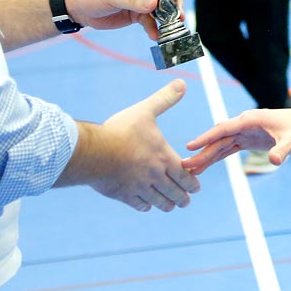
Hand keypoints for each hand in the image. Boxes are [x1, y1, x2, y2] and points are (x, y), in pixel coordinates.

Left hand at [69, 0, 186, 41]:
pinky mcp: (138, 13)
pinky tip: (156, 35)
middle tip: (179, 13)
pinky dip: (154, 28)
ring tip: (173, 25)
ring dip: (168, 16)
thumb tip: (155, 5)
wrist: (77, 8)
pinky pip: (151, 21)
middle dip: (174, 1)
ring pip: (161, 6)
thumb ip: (134, 0)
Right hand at [89, 81, 199, 211]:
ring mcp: (139, 188)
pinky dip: (145, 206)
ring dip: (167, 204)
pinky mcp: (123, 195)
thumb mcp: (145, 111)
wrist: (94, 152)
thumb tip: (182, 84)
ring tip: (171, 206)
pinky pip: (139, 205)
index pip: (185, 176)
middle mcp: (155, 177)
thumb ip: (164, 99)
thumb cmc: (121, 131)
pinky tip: (146, 206)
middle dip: (183, 198)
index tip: (196, 188)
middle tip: (186, 201)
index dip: (192, 183)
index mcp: (164, 158)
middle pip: (175, 193)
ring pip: (159, 202)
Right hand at [183, 104, 290, 175]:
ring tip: (190, 171)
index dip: (206, 138)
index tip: (190, 146)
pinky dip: (215, 158)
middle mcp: (244, 125)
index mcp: (250, 120)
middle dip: (201, 152)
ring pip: (220, 146)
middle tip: (184, 166)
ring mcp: (244, 132)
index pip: (223, 129)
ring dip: (206, 157)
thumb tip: (274, 161)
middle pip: (218, 139)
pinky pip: (227, 150)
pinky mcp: (247, 140)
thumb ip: (282, 150)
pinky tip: (203, 167)